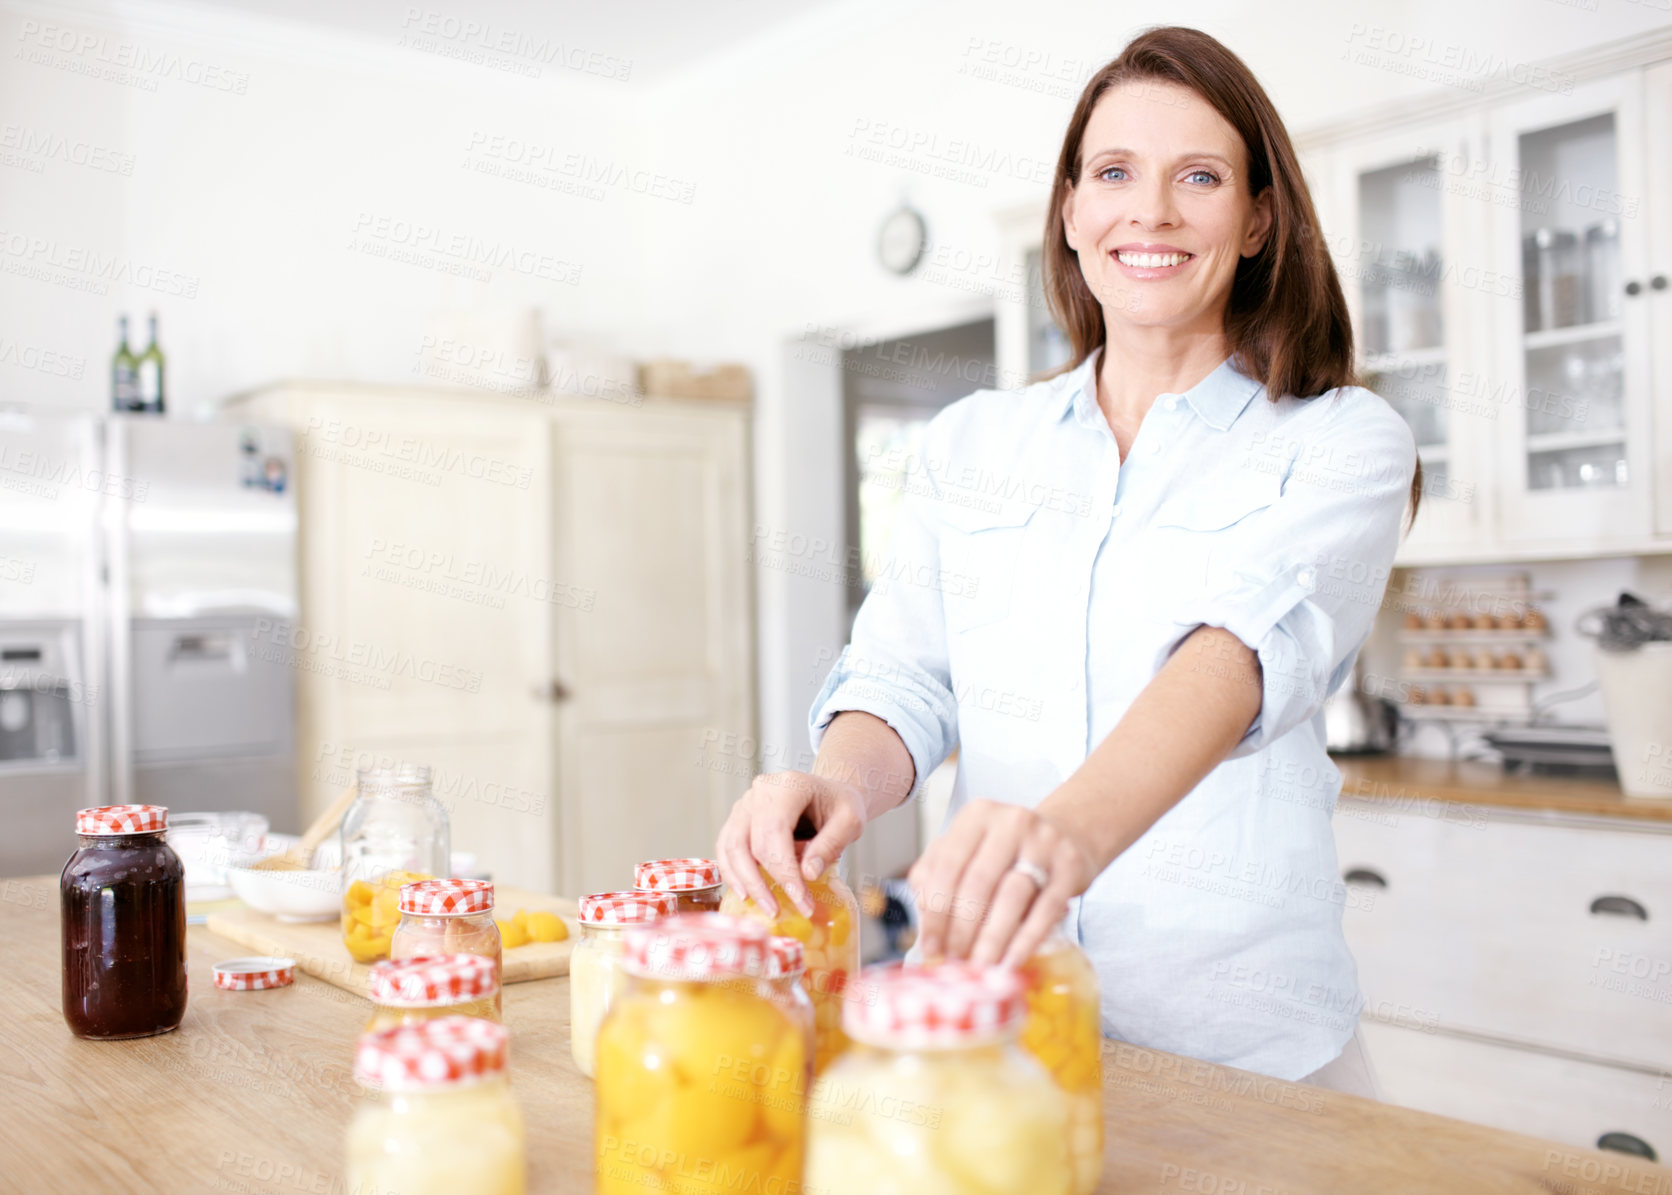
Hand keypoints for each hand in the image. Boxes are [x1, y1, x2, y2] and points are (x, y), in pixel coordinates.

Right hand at [715, 771, 867, 917]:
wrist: (829, 793)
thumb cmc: (839, 804)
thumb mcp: (850, 821)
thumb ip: (831, 844)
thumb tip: (807, 874)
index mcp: (788, 787)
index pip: (775, 832)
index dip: (785, 871)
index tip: (802, 902)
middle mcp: (760, 792)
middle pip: (748, 842)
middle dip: (762, 883)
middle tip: (779, 912)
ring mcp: (744, 804)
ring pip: (731, 847)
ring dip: (743, 881)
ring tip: (763, 907)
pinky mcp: (738, 820)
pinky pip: (726, 848)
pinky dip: (732, 873)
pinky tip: (746, 893)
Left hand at [907, 799, 1093, 967]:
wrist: (1066, 836)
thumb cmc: (1005, 852)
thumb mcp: (969, 851)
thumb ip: (937, 877)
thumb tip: (926, 923)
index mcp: (976, 816)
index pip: (947, 866)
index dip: (936, 911)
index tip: (931, 947)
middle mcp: (1010, 822)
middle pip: (978, 882)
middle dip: (962, 929)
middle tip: (955, 962)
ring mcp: (1044, 842)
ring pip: (1012, 896)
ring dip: (991, 939)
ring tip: (980, 967)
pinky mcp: (1071, 866)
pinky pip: (1046, 910)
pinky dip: (1026, 940)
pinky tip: (1011, 962)